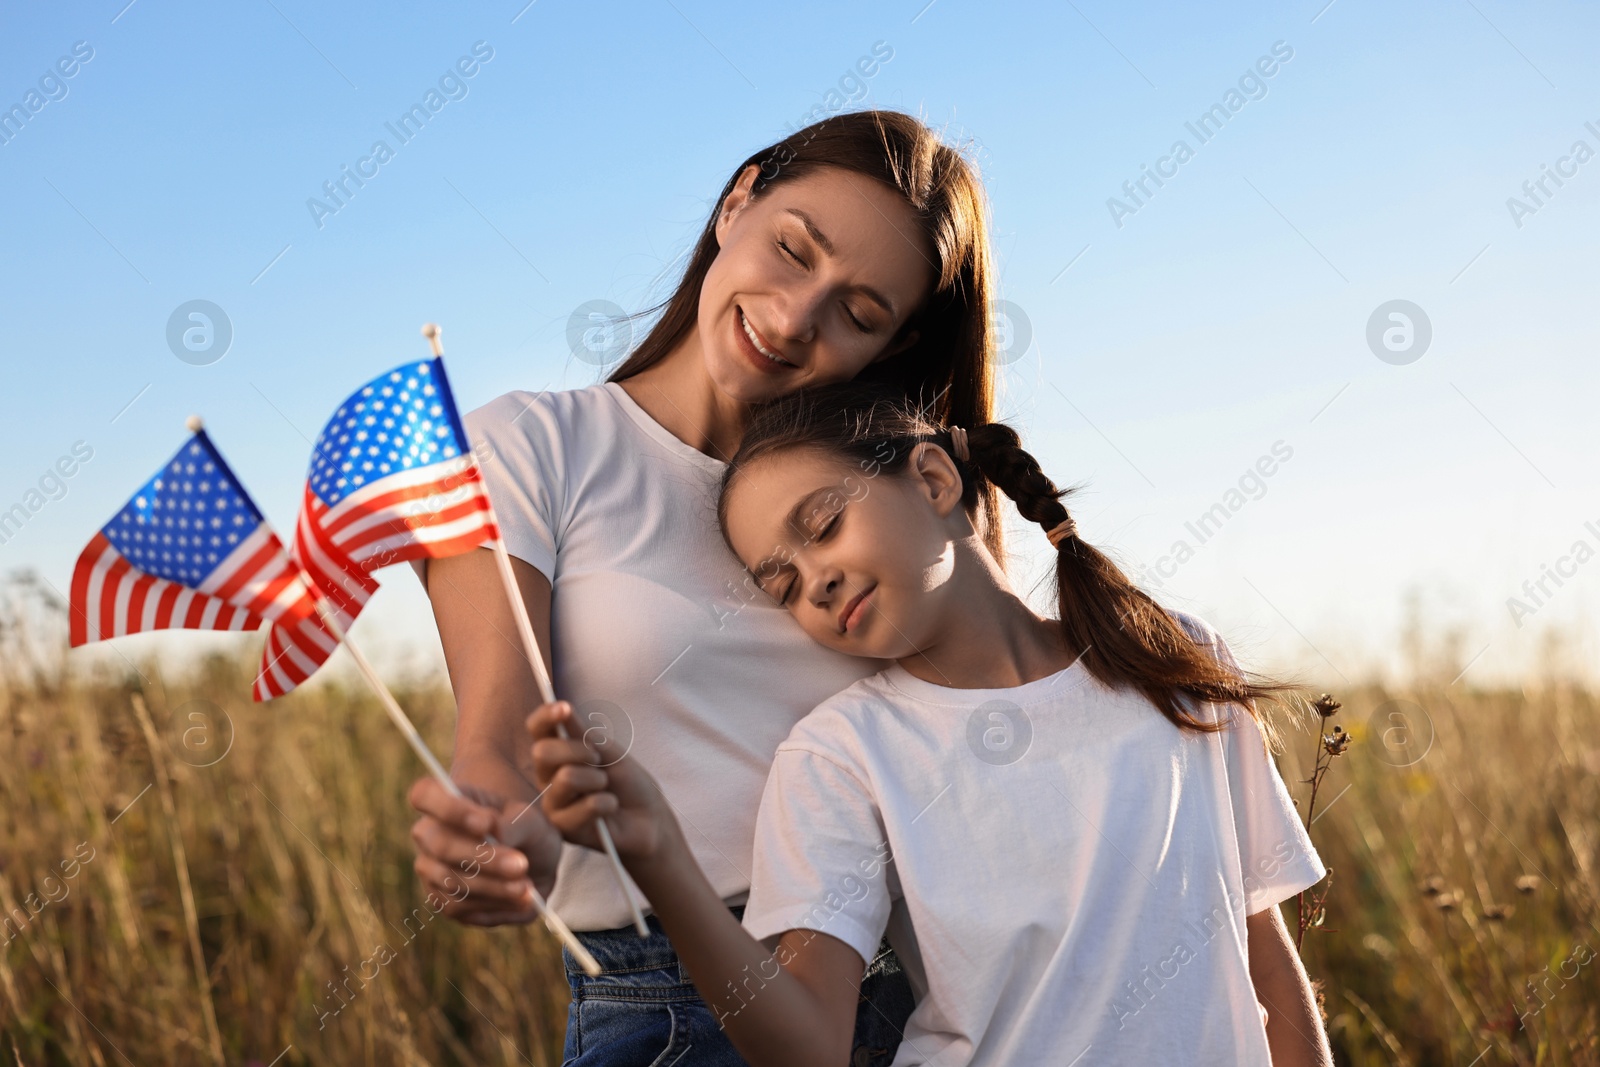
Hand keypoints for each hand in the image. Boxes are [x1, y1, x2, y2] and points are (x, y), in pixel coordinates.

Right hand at [407, 777, 563, 926]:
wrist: (534, 862)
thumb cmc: (526, 831)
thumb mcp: (529, 821)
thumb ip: (512, 824)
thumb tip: (492, 832)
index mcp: (445, 799)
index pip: (424, 795)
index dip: (450, 809)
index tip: (485, 822)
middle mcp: (428, 834)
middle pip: (441, 845)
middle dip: (484, 858)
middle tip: (520, 864)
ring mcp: (430, 869)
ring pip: (451, 881)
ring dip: (493, 887)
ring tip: (526, 887)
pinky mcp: (441, 900)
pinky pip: (459, 907)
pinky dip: (493, 905)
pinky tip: (521, 901)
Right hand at [527, 701, 680, 867]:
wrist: (647, 817)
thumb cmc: (626, 781)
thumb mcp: (607, 751)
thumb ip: (582, 734)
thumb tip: (562, 709)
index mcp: (556, 754)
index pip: (537, 729)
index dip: (545, 715)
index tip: (564, 708)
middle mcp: (547, 778)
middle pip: (542, 752)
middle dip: (577, 750)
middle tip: (598, 759)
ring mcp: (553, 804)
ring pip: (566, 778)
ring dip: (597, 779)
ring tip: (607, 788)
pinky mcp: (564, 829)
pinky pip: (586, 806)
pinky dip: (607, 802)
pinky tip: (610, 808)